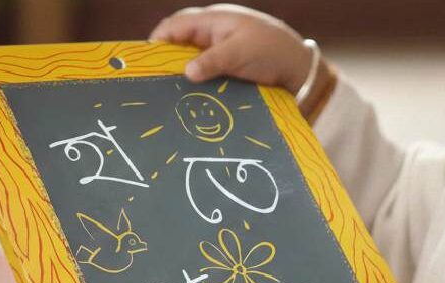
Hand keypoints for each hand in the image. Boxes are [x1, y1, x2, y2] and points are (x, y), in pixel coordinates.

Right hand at [149, 4, 312, 94]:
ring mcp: (218, 52)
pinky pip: (202, 74)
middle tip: (150, 82)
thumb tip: (186, 72)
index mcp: (213, 21)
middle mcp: (212, 35)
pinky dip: (194, 83)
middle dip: (164, 60)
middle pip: (178, 44)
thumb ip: (213, 61)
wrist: (300, 68)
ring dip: (179, 75)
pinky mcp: (224, 69)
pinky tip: (188, 99)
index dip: (157, 40)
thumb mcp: (241, 53)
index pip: (175, 25)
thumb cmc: (272, 51)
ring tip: (165, 94)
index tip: (145, 62)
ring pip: (188, 61)